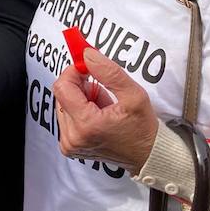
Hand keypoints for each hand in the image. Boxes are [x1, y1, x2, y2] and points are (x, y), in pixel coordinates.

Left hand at [52, 49, 157, 170]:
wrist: (147, 155)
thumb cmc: (143, 129)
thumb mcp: (133, 94)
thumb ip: (108, 72)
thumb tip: (86, 54)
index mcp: (86, 125)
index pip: (63, 87)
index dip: (74, 71)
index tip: (88, 66)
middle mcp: (72, 137)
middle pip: (62, 94)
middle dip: (81, 86)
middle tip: (103, 91)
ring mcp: (69, 144)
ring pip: (64, 103)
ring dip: (81, 98)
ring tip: (104, 107)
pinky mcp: (70, 146)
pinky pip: (67, 116)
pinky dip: (81, 110)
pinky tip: (99, 116)